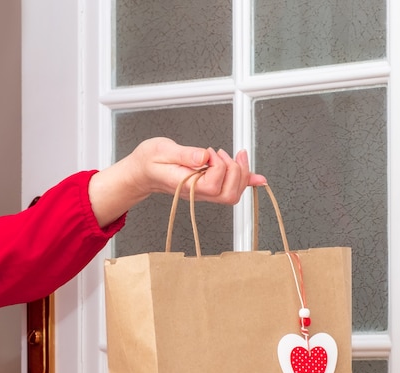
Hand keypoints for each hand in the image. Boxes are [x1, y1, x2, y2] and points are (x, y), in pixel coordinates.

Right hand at [89, 137, 266, 227]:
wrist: (142, 171)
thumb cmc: (149, 162)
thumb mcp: (162, 150)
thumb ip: (184, 154)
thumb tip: (203, 156)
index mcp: (185, 185)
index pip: (213, 185)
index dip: (218, 166)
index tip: (210, 152)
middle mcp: (197, 193)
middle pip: (228, 195)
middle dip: (234, 171)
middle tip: (224, 154)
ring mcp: (203, 193)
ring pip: (232, 194)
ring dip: (240, 173)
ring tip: (231, 155)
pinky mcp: (208, 188)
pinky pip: (230, 190)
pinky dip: (246, 181)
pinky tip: (257, 178)